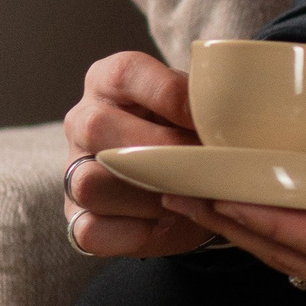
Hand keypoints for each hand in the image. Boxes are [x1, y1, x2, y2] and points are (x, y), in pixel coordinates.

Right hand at [62, 51, 212, 258]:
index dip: (168, 94)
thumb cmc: (188, 136)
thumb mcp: (198, 112)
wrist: (182, 187)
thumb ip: (207, 109)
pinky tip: (165, 223)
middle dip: (159, 151)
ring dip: (147, 196)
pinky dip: (134, 232)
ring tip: (187, 197)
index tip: (205, 119)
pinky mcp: (76, 217)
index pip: (126, 73)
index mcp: (111, 81)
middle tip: (203, 165)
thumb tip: (232, 123)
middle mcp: (83, 121)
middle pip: (97, 127)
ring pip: (89, 183)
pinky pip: (90, 229)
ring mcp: (73, 170)